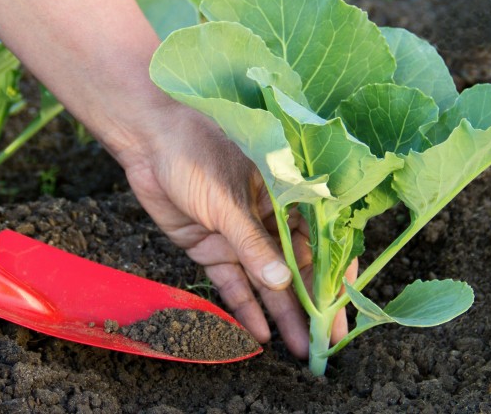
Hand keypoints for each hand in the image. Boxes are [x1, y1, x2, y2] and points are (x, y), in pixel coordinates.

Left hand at [122, 106, 355, 357]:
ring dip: (281, 314)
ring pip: (265, 281)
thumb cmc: (197, 152)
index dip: (333, 274)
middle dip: (310, 305)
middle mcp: (267, 219)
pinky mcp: (211, 247)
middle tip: (325, 342)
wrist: (148, 142)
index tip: (342, 306)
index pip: (319, 240)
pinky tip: (259, 333)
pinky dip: (243, 307)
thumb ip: (254, 243)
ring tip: (298, 348)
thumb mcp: (229, 199)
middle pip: (295, 268)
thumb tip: (282, 282)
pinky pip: (231, 282)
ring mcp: (238, 236)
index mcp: (285, 196)